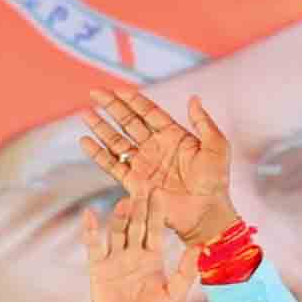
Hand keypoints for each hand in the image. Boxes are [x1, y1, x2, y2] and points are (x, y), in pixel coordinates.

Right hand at [77, 89, 236, 245]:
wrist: (206, 212)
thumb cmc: (215, 181)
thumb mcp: (217, 148)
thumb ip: (204, 123)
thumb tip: (193, 98)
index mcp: (174, 137)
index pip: (149, 113)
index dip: (134, 101)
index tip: (118, 89)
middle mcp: (155, 148)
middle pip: (129, 122)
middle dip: (112, 107)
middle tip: (95, 93)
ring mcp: (143, 164)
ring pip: (116, 141)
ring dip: (100, 127)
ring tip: (85, 113)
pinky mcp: (134, 182)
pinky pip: (111, 165)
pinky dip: (97, 154)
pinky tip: (85, 140)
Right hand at [83, 184, 197, 301]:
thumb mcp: (175, 295)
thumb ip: (186, 271)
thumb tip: (201, 248)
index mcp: (152, 259)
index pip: (154, 230)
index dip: (157, 212)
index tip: (160, 192)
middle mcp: (133, 255)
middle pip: (135, 226)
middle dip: (139, 207)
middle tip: (142, 184)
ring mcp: (115, 260)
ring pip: (116, 232)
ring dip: (119, 217)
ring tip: (124, 201)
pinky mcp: (98, 268)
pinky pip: (93, 247)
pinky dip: (91, 231)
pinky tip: (90, 215)